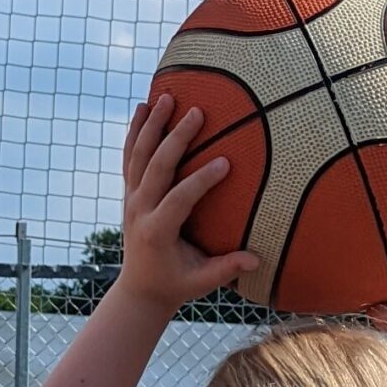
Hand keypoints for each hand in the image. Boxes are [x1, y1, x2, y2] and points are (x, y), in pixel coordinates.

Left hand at [113, 94, 259, 316]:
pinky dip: (136, 131)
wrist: (139, 289)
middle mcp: (139, 211)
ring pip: (138, 155)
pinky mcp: (129, 192)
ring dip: (152, 125)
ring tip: (168, 97)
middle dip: (176, 138)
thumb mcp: (201, 282)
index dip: (201, 180)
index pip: (179, 199)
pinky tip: (144, 107)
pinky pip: (130, 156)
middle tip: (197, 112)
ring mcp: (130, 199)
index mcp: (157, 231)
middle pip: (156, 167)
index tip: (225, 162)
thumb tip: (257, 260)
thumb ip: (226, 269)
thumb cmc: (176, 284)